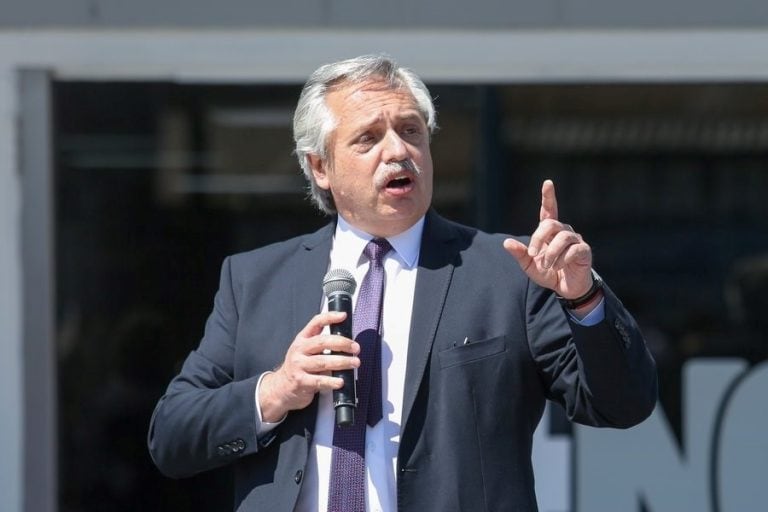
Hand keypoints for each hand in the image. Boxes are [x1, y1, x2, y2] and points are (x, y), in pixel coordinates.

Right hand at [259, 311, 359, 422]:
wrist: (281, 387)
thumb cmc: (299, 366)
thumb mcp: (305, 350)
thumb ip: (321, 343)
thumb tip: (347, 340)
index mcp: (303, 339)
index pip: (316, 322)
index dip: (330, 317)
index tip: (343, 316)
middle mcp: (300, 350)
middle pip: (322, 342)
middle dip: (342, 343)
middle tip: (355, 348)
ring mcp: (299, 366)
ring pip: (323, 362)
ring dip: (342, 362)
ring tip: (354, 363)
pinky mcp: (301, 382)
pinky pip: (319, 381)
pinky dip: (332, 381)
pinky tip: (341, 381)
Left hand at [503, 179, 593, 298]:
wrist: (566, 289)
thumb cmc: (548, 273)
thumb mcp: (529, 265)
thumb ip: (519, 254)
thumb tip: (506, 243)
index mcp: (550, 232)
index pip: (549, 210)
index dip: (548, 197)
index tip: (548, 183)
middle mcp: (563, 232)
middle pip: (550, 224)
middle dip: (538, 238)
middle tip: (532, 254)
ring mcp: (575, 240)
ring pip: (562, 237)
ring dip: (551, 253)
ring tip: (547, 265)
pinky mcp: (584, 251)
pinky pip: (574, 249)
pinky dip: (562, 259)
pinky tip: (559, 267)